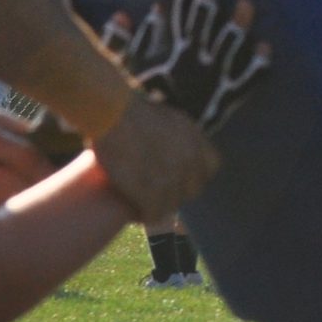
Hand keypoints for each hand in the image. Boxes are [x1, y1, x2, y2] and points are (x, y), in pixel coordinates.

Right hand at [88, 93, 218, 220]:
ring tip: (140, 203)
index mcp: (196, 141)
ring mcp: (172, 179)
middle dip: (175, 191)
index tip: (177, 174)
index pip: (210, 168)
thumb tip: (178, 146)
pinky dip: (144, 214)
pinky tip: (134, 211)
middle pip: (191, 190)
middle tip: (153, 189)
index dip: (192, 174)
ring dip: (157, 206)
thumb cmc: (128, 107)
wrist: (111, 111)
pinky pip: (154, 214)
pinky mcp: (151, 194)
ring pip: (171, 206)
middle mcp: (190, 161)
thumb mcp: (165, 116)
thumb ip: (178, 136)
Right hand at [98, 0, 273, 136]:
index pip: (175, 11)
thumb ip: (118, 42)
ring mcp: (213, 76)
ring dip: (238, 22)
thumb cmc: (134, 106)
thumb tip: (122, 15)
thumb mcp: (120, 70)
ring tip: (246, 3)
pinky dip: (259, 64)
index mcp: (169, 49)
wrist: (153, 143)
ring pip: (230, 42)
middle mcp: (193, 58)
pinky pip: (248, 79)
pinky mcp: (226, 97)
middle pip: (202, 19)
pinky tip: (267, 48)